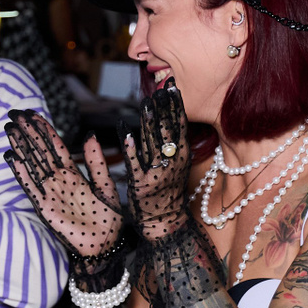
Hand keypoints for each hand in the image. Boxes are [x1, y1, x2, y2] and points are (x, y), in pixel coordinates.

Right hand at [3, 111, 125, 259]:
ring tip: (9, 129)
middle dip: (28, 132)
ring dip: (21, 147)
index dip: (44, 130)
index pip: (55, 147)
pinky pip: (31, 187)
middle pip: (40, 151)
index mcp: (73, 174)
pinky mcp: (45, 208)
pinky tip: (11, 158)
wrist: (106, 245)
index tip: (32, 114)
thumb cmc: (108, 219)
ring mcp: (50, 193)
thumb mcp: (106, 185)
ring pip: (33, 164)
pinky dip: (21, 172)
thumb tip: (89, 134)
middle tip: (14, 114)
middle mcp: (58, 181)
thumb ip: (96, 162)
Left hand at [126, 84, 193, 242]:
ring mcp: (158, 172)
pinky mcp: (142, 183)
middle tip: (161, 88)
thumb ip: (168, 142)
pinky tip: (126, 134)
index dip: (176, 106)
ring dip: (149, 122)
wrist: (164, 220)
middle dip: (165, 109)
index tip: (173, 87)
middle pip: (168, 131)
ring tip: (146, 103)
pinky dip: (130, 148)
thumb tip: (163, 117)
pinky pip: (135, 163)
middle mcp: (173, 161)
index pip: (180, 125)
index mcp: (181, 155)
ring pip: (153, 143)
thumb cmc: (166, 190)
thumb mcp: (174, 164)